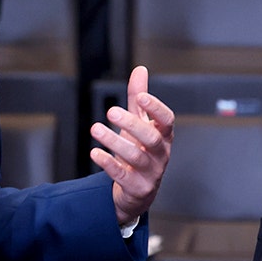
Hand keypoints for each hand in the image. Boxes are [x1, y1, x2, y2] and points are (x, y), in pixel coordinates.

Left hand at [89, 66, 173, 224]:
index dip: (156, 108)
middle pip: (152, 138)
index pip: (167, 120)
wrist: (138, 190)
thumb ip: (139, 98)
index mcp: (163, 136)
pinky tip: (95, 153)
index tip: (142, 97)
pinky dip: (108, 164)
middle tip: (111, 111)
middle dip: (132, 124)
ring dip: (114, 142)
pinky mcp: (138, 188)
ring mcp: (151, 173)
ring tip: (96, 129)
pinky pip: (123, 176)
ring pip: (136, 157)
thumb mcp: (140, 123)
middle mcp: (160, 154)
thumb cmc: (141, 150)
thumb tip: (140, 70)